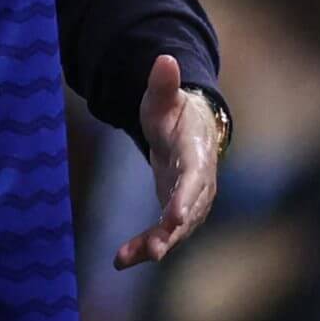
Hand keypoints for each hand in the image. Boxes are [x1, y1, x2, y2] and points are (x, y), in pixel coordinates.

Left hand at [116, 56, 222, 269]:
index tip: (174, 216)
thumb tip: (165, 59)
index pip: (194, 178)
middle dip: (173, 231)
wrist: (191, 131)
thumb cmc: (175, 113)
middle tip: (157, 250)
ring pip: (176, 229)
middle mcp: (199, 183)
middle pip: (190, 211)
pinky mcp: (177, 214)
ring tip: (126, 258)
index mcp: (197, 155)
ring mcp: (190, 202)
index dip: (185, 198)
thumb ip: (163, 84)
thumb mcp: (165, 98)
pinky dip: (144, 247)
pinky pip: (163, 234)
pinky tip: (120, 260)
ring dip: (154, 245)